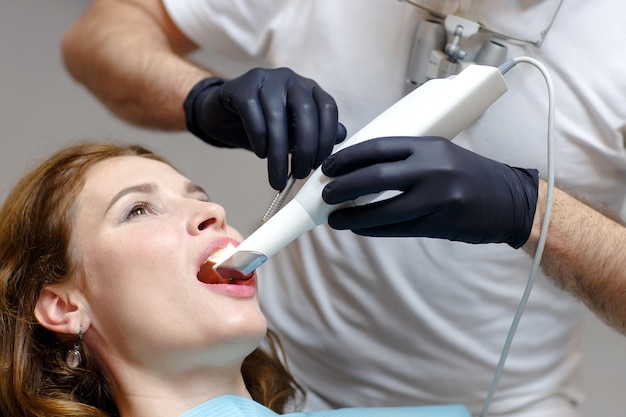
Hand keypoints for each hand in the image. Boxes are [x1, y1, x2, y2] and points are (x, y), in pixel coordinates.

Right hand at [184, 67, 345, 189]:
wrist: (223, 114)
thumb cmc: (264, 125)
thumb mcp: (293, 132)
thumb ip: (316, 132)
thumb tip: (340, 135)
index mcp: (309, 89)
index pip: (327, 110)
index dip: (326, 139)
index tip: (319, 166)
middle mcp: (290, 79)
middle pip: (305, 113)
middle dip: (305, 148)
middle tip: (299, 175)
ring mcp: (265, 79)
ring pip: (277, 116)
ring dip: (279, 152)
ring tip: (277, 177)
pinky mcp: (241, 87)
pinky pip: (253, 113)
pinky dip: (259, 138)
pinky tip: (260, 154)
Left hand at [321, 136, 538, 247]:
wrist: (510, 200)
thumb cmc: (468, 174)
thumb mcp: (439, 155)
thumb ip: (406, 160)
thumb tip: (360, 170)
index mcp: (429, 145)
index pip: (378, 147)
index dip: (348, 158)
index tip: (328, 167)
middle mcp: (432, 168)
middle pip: (376, 177)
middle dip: (344, 186)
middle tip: (325, 194)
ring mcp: (438, 197)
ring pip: (384, 209)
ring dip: (354, 215)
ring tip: (335, 218)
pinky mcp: (441, 222)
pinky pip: (398, 228)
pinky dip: (374, 229)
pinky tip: (359, 228)